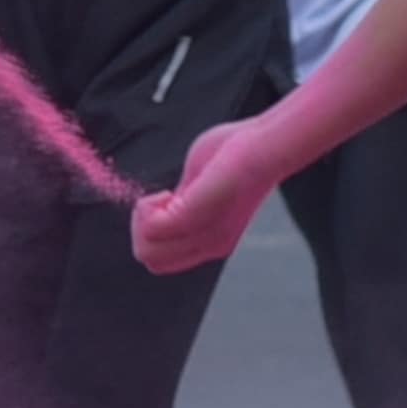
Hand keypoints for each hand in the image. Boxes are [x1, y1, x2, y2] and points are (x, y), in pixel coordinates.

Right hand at [131, 115, 290, 275]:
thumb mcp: (201, 187)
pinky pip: (153, 227)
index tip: (165, 203)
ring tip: (162, 197)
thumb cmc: (237, 153)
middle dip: (140, 229)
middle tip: (159, 200)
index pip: (163, 262)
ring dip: (142, 220)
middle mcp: (211, 246)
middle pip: (151, 262)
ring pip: (147, 252)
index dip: (151, 233)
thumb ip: (182, 202)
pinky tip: (167, 191)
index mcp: (212, 241)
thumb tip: (160, 207)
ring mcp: (206, 234)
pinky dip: (148, 208)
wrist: (266, 145)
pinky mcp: (199, 214)